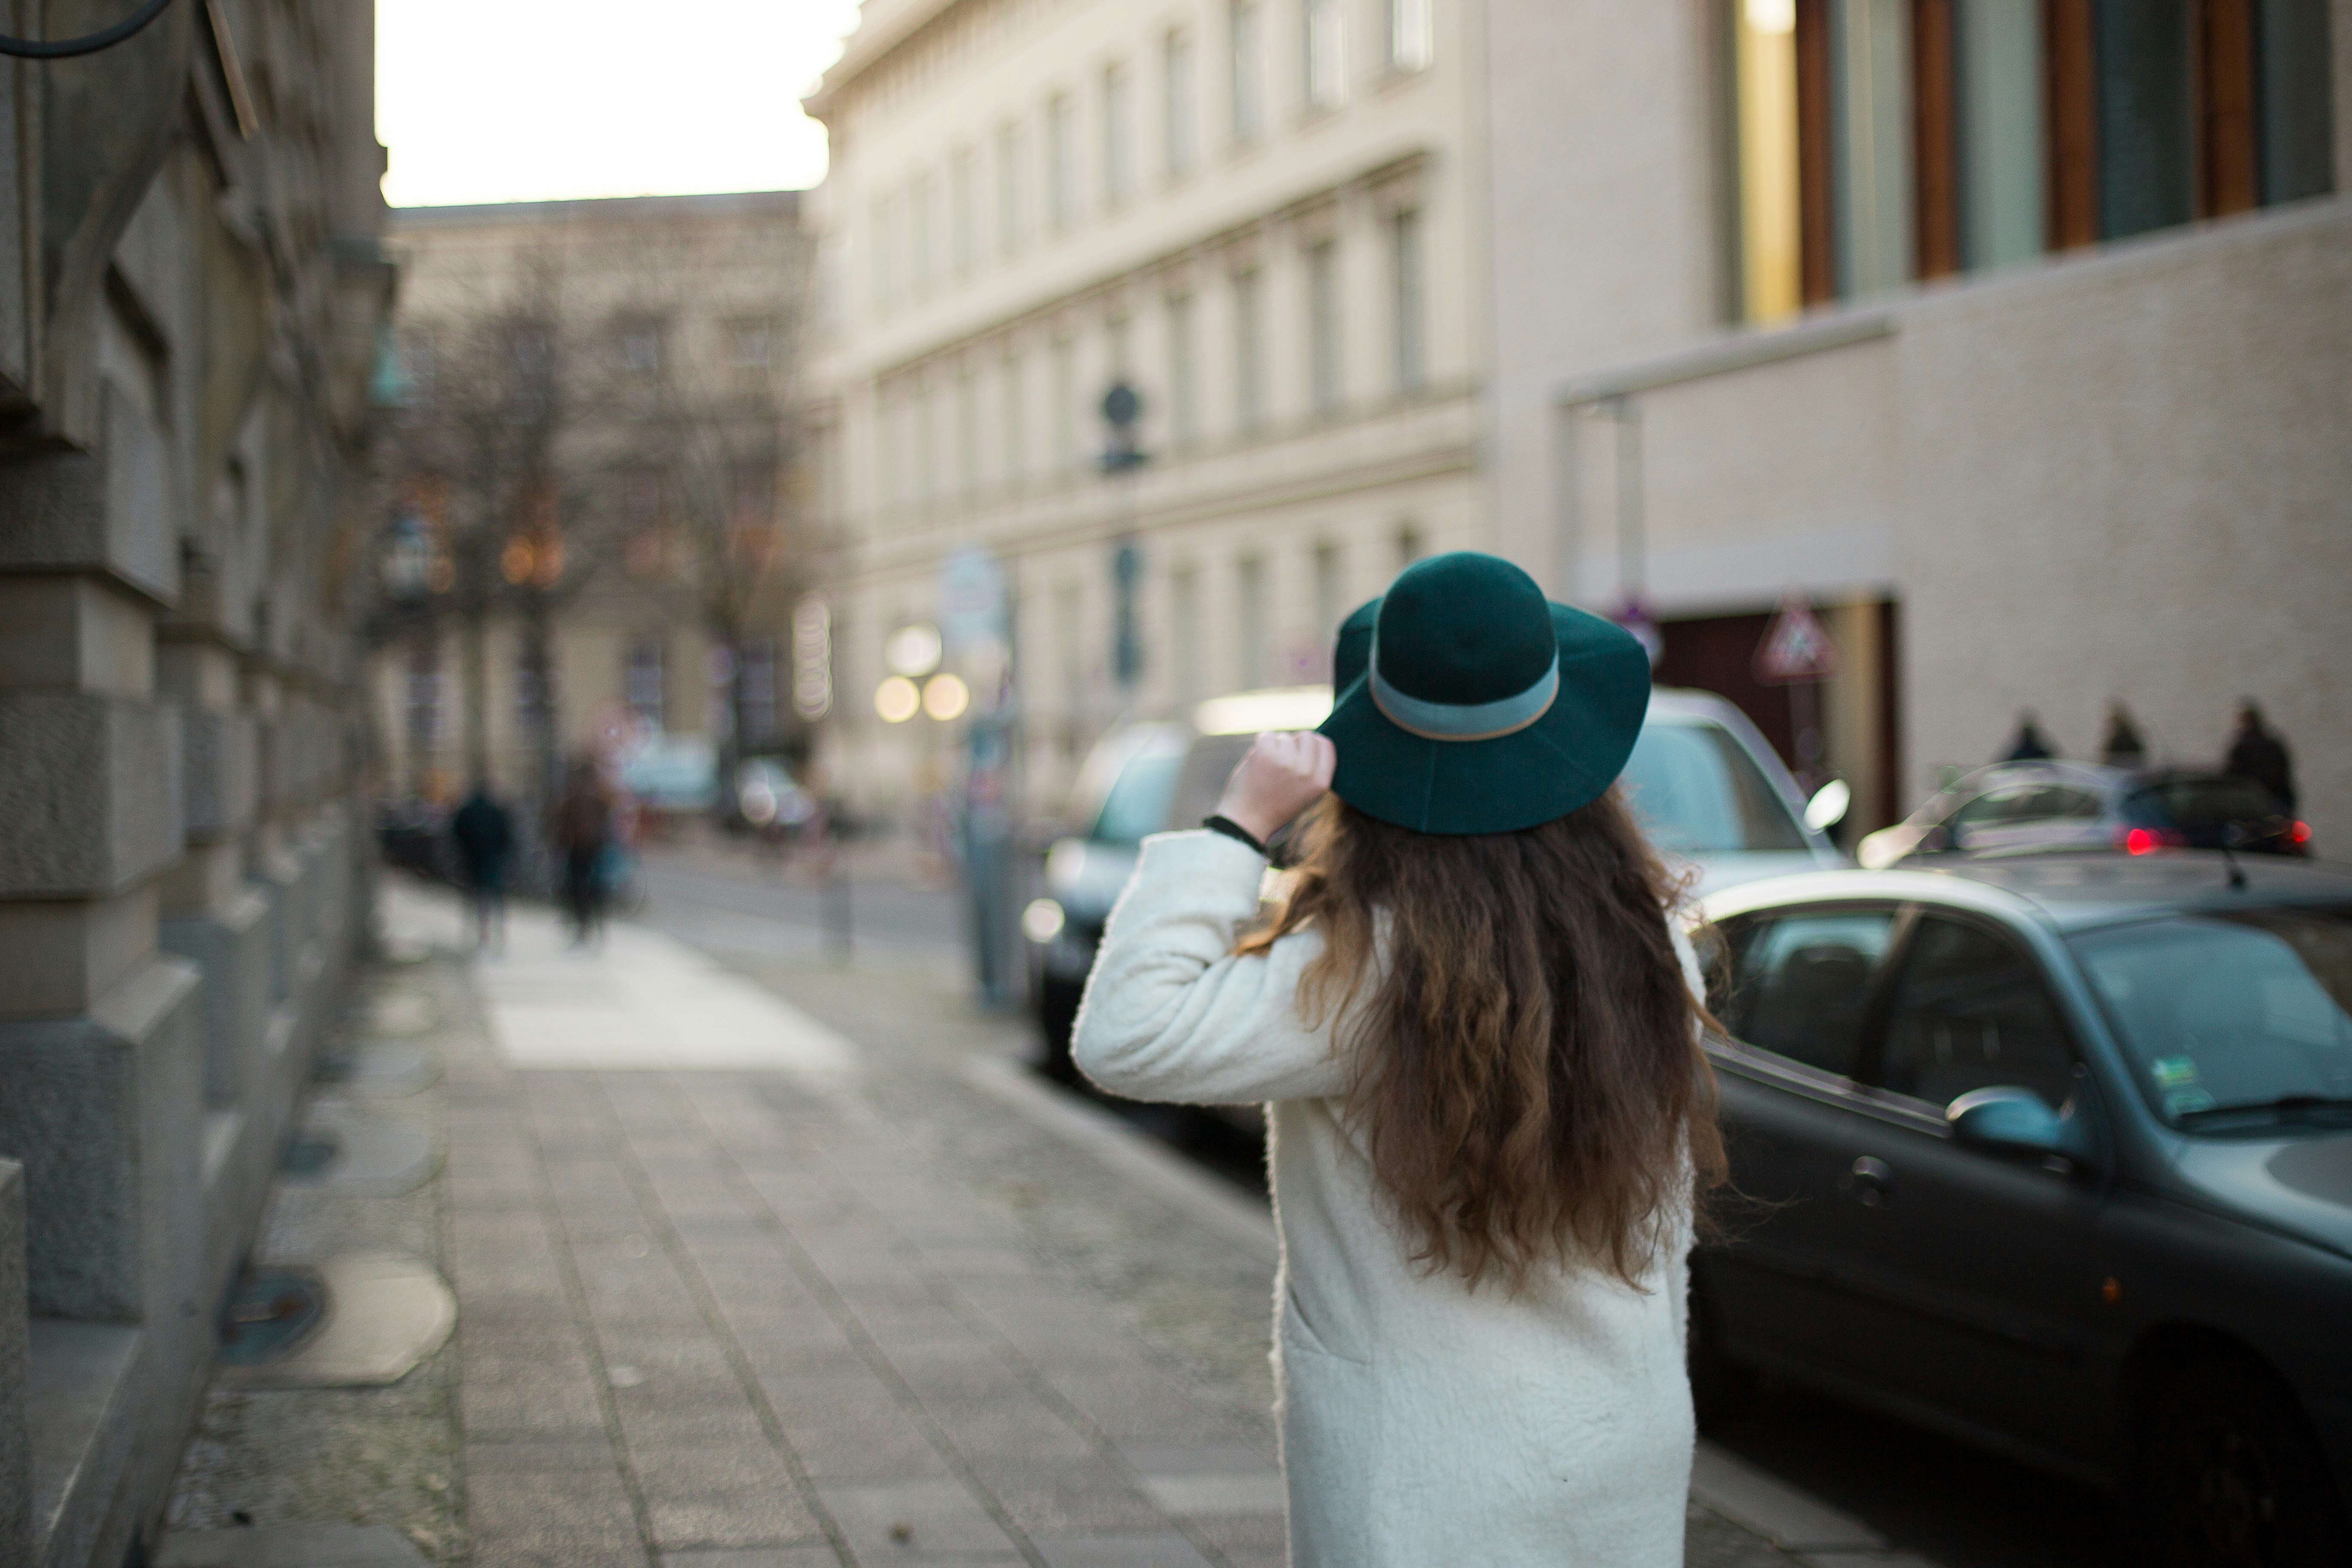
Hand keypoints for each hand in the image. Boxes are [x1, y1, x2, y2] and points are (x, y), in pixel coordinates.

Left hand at [1216, 730, 1335, 844]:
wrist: (1248, 822)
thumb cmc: (1276, 807)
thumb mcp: (1306, 794)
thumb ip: (1314, 770)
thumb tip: (1314, 740)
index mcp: (1321, 782)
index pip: (1326, 745)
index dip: (1313, 744)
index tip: (1301, 750)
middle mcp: (1307, 771)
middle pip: (1307, 736)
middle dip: (1294, 743)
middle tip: (1282, 761)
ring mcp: (1286, 762)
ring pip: (1285, 737)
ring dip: (1275, 747)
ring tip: (1268, 768)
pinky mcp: (1266, 754)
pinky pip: (1267, 735)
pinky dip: (1261, 744)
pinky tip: (1258, 762)